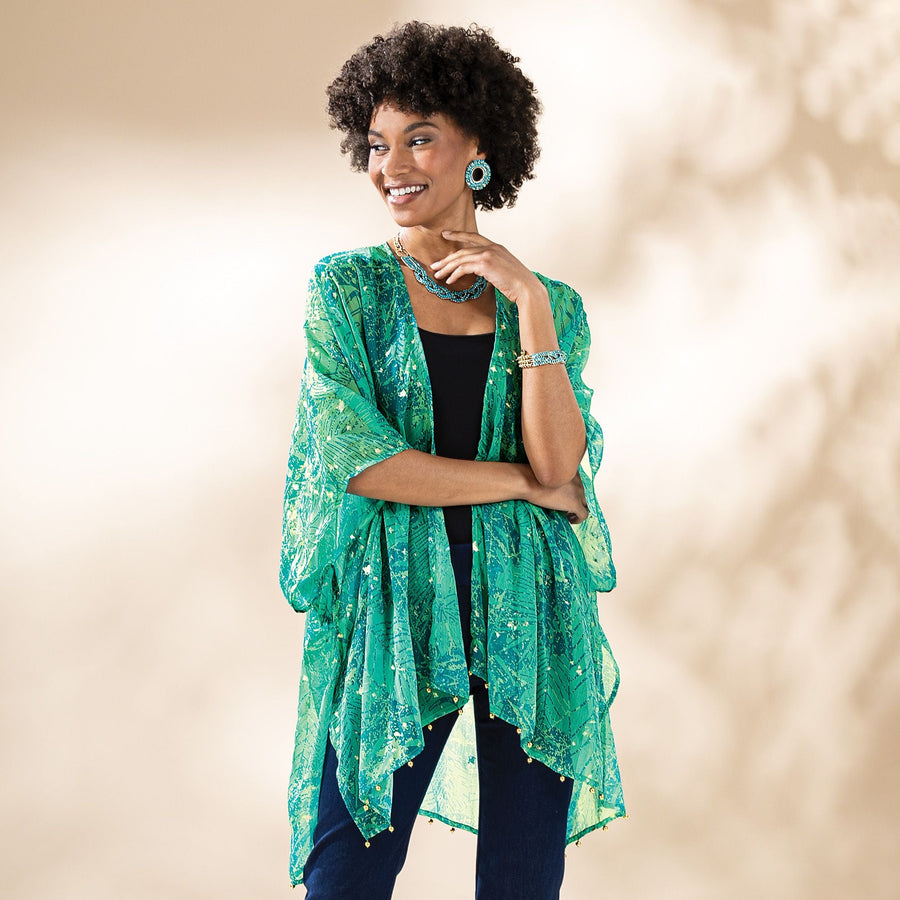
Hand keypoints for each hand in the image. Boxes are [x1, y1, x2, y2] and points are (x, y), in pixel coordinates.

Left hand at [431, 230, 548, 305]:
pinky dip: (454, 274)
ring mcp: (488, 254)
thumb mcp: (504, 269)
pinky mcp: (485, 264)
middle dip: (446, 258)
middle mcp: (491, 247)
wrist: (526, 288)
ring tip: (438, 274)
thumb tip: (480, 270)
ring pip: (460, 258)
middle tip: (435, 265)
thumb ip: (492, 265)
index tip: (445, 234)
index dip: (458, 234)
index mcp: (496, 246)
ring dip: (447, 268)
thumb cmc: (517, 283)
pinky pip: (464, 268)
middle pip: (462, 250)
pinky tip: (449, 280)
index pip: (473, 236)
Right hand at [525, 471, 589, 524]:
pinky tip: (570, 520)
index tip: (564, 498)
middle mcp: (577, 481)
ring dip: (576, 510)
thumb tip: (550, 486)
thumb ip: (554, 478)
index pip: (577, 485)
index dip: (572, 493)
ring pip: (584, 504)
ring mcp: (577, 493)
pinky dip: (578, 519)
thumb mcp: (546, 473)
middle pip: (582, 495)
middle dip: (574, 502)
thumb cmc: (531, 477)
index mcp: (571, 472)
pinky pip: (583, 515)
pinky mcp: (574, 504)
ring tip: (567, 514)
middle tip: (564, 508)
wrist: (529, 481)